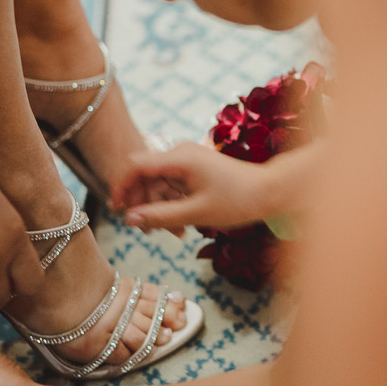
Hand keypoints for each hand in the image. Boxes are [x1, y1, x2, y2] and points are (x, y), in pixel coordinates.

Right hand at [111, 141, 275, 232]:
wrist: (270, 191)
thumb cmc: (238, 201)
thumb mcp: (196, 213)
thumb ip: (161, 216)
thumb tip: (130, 219)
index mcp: (180, 158)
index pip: (136, 165)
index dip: (121, 186)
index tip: (116, 209)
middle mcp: (181, 153)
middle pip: (145, 175)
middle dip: (142, 202)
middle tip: (146, 230)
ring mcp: (188, 160)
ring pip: (158, 182)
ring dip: (157, 206)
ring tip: (169, 232)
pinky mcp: (194, 168)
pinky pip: (171, 184)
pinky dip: (170, 202)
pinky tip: (179, 224)